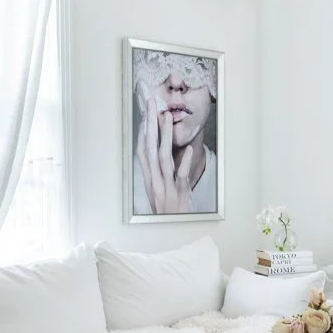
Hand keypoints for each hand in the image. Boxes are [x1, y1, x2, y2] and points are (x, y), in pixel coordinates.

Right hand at [136, 97, 193, 213]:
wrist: (172, 228)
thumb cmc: (167, 209)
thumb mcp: (158, 188)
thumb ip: (160, 169)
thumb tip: (160, 148)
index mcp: (149, 178)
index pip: (142, 149)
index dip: (142, 130)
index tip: (145, 112)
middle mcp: (155, 180)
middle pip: (149, 148)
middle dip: (149, 125)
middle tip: (151, 104)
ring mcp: (166, 186)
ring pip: (163, 158)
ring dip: (165, 137)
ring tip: (167, 118)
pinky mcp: (179, 194)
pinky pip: (181, 176)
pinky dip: (184, 163)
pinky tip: (190, 150)